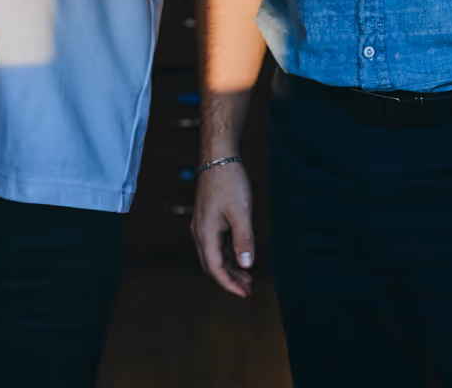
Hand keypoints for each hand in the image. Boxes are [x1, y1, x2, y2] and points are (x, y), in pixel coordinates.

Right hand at [192, 161, 254, 296]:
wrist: (218, 157)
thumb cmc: (229, 181)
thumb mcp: (241, 211)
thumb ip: (244, 240)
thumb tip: (247, 265)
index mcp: (206, 233)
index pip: (215, 268)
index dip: (230, 284)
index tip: (245, 293)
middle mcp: (200, 232)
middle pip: (213, 265)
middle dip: (231, 279)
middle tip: (250, 288)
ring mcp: (203, 226)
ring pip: (215, 255)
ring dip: (231, 267)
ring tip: (249, 276)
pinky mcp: (209, 219)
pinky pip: (218, 244)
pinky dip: (230, 254)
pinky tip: (243, 257)